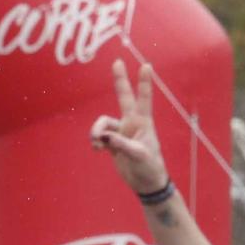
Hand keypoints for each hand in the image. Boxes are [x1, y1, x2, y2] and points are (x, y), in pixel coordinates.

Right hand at [90, 61, 169, 195]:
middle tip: (117, 62)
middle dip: (120, 80)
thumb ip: (121, 144)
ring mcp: (121, 132)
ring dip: (96, 131)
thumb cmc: (149, 167)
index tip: (147, 65)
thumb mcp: (138, 155)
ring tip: (96, 144)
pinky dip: (95, 141)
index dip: (144, 82)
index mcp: (143, 123)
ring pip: (103, 123)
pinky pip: (99, 136)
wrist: (145, 182)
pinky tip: (97, 149)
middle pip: (123, 97)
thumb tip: (103, 136)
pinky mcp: (113, 143)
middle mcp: (131, 123)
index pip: (144, 98)